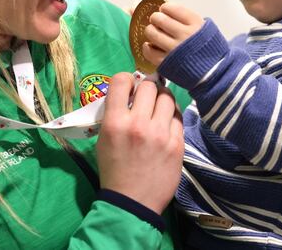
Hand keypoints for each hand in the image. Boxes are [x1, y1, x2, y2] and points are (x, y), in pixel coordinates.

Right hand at [96, 73, 183, 213]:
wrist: (132, 201)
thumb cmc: (113, 170)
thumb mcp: (103, 140)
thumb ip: (114, 115)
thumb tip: (128, 95)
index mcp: (115, 122)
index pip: (121, 80)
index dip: (125, 79)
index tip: (128, 86)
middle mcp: (138, 123)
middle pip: (148, 85)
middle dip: (145, 88)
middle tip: (144, 96)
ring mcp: (160, 133)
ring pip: (167, 97)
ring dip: (161, 98)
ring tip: (158, 106)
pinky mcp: (177, 144)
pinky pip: (178, 117)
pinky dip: (171, 115)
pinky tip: (166, 122)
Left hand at [142, 2, 203, 66]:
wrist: (213, 70)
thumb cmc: (205, 45)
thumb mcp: (200, 26)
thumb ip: (182, 16)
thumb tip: (147, 5)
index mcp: (195, 22)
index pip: (171, 8)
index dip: (164, 8)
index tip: (165, 11)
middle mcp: (185, 35)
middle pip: (159, 19)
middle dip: (155, 18)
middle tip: (158, 22)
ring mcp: (175, 49)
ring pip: (152, 33)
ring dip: (150, 31)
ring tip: (155, 33)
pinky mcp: (167, 63)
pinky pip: (149, 51)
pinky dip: (147, 47)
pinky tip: (152, 46)